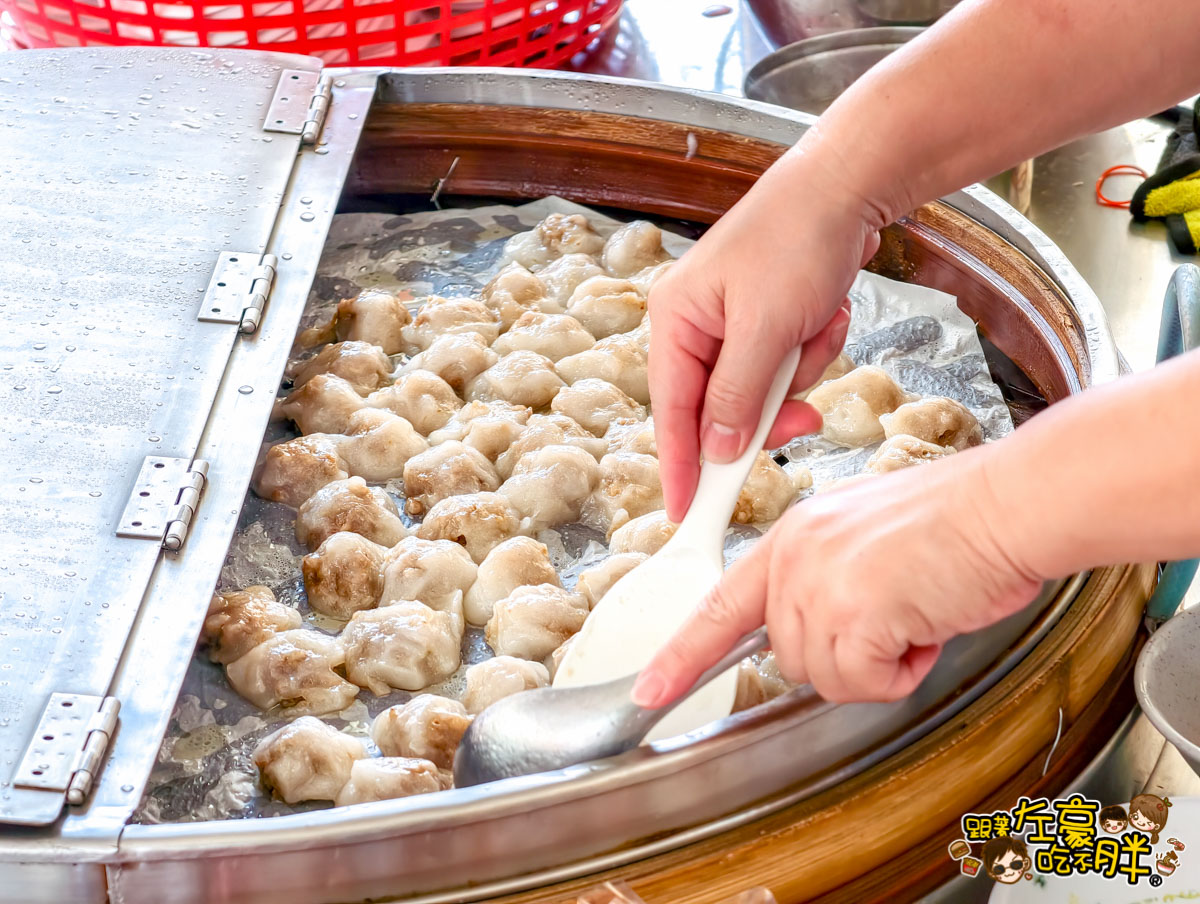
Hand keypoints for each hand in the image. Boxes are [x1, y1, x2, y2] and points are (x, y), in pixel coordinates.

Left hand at [631, 448, 1042, 704]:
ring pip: (826, 676)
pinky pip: (864, 683)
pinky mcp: (852, 614)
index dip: (682, 653)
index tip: (650, 689)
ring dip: (878, 663)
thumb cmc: (957, 523)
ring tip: (915, 612)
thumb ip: (827, 581)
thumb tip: (830, 633)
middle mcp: (794, 558)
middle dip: (846, 653)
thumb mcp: (866, 540)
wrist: (1006, 505)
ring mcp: (818, 585)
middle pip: (790, 655)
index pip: (721, 604)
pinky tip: (924, 626)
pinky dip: (901, 672)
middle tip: (896, 613)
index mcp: (793, 537)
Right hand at [648, 142, 887, 520]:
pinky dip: (813, 350)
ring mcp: (732, 325)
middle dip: (769, 406)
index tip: (686, 513)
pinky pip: (788, 367)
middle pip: (721, 408)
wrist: (847, 186)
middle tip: (802, 416)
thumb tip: (718, 451)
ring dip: (800, 370)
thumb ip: (738, 396)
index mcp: (675, 321)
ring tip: (818, 324)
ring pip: (762, 392)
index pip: (671, 412)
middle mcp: (696, 327)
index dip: (680, 467)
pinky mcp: (768, 323)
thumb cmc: (796, 239)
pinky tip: (825, 313)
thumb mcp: (765, 327)